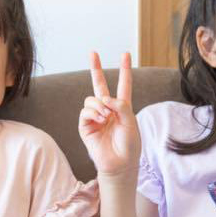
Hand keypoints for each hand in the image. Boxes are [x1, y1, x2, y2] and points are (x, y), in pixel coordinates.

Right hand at [79, 51, 139, 178]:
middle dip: (96, 68)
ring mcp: (95, 117)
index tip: (125, 54)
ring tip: (106, 116)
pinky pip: (85, 111)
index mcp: (122, 107)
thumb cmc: (129, 145)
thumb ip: (121, 105)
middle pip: (99, 84)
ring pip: (91, 99)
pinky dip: (93, 113)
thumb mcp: (131, 122)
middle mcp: (107, 109)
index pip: (123, 84)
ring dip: (99, 105)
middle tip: (93, 52)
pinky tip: (100, 120)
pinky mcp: (85, 126)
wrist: (119, 163)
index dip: (124, 69)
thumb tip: (104, 97)